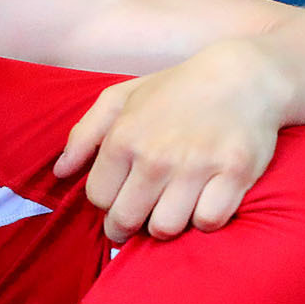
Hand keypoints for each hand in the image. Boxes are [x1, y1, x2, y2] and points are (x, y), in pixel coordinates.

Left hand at [58, 38, 285, 240]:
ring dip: (167, 223)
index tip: (123, 195)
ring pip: (165, 228)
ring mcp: (197, 166)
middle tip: (142, 214)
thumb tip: (60, 173)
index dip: (108, 201)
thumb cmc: (177, 90)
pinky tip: (205, 201)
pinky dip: (205, 218)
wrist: (244, 75)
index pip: (98, 198)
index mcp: (124, 138)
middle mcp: (156, 155)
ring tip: (173, 206)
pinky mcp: (235, 174)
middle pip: (125, 221)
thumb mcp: (121, 98)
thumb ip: (84, 134)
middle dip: (128, 225)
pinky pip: (208, 222)